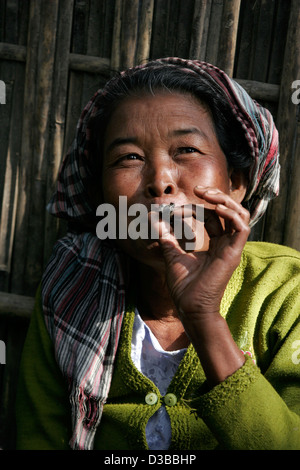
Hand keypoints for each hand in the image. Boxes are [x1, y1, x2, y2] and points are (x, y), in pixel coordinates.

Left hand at [151, 186, 249, 320]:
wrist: (189, 307)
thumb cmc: (184, 287)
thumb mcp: (173, 255)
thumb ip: (167, 238)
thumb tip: (155, 221)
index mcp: (215, 245)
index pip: (213, 217)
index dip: (196, 208)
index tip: (174, 209)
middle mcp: (226, 245)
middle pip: (229, 212)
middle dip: (215, 196)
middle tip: (198, 189)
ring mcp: (231, 249)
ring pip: (240, 216)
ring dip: (226, 201)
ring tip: (207, 194)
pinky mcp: (233, 253)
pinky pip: (241, 228)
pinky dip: (231, 214)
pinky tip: (216, 207)